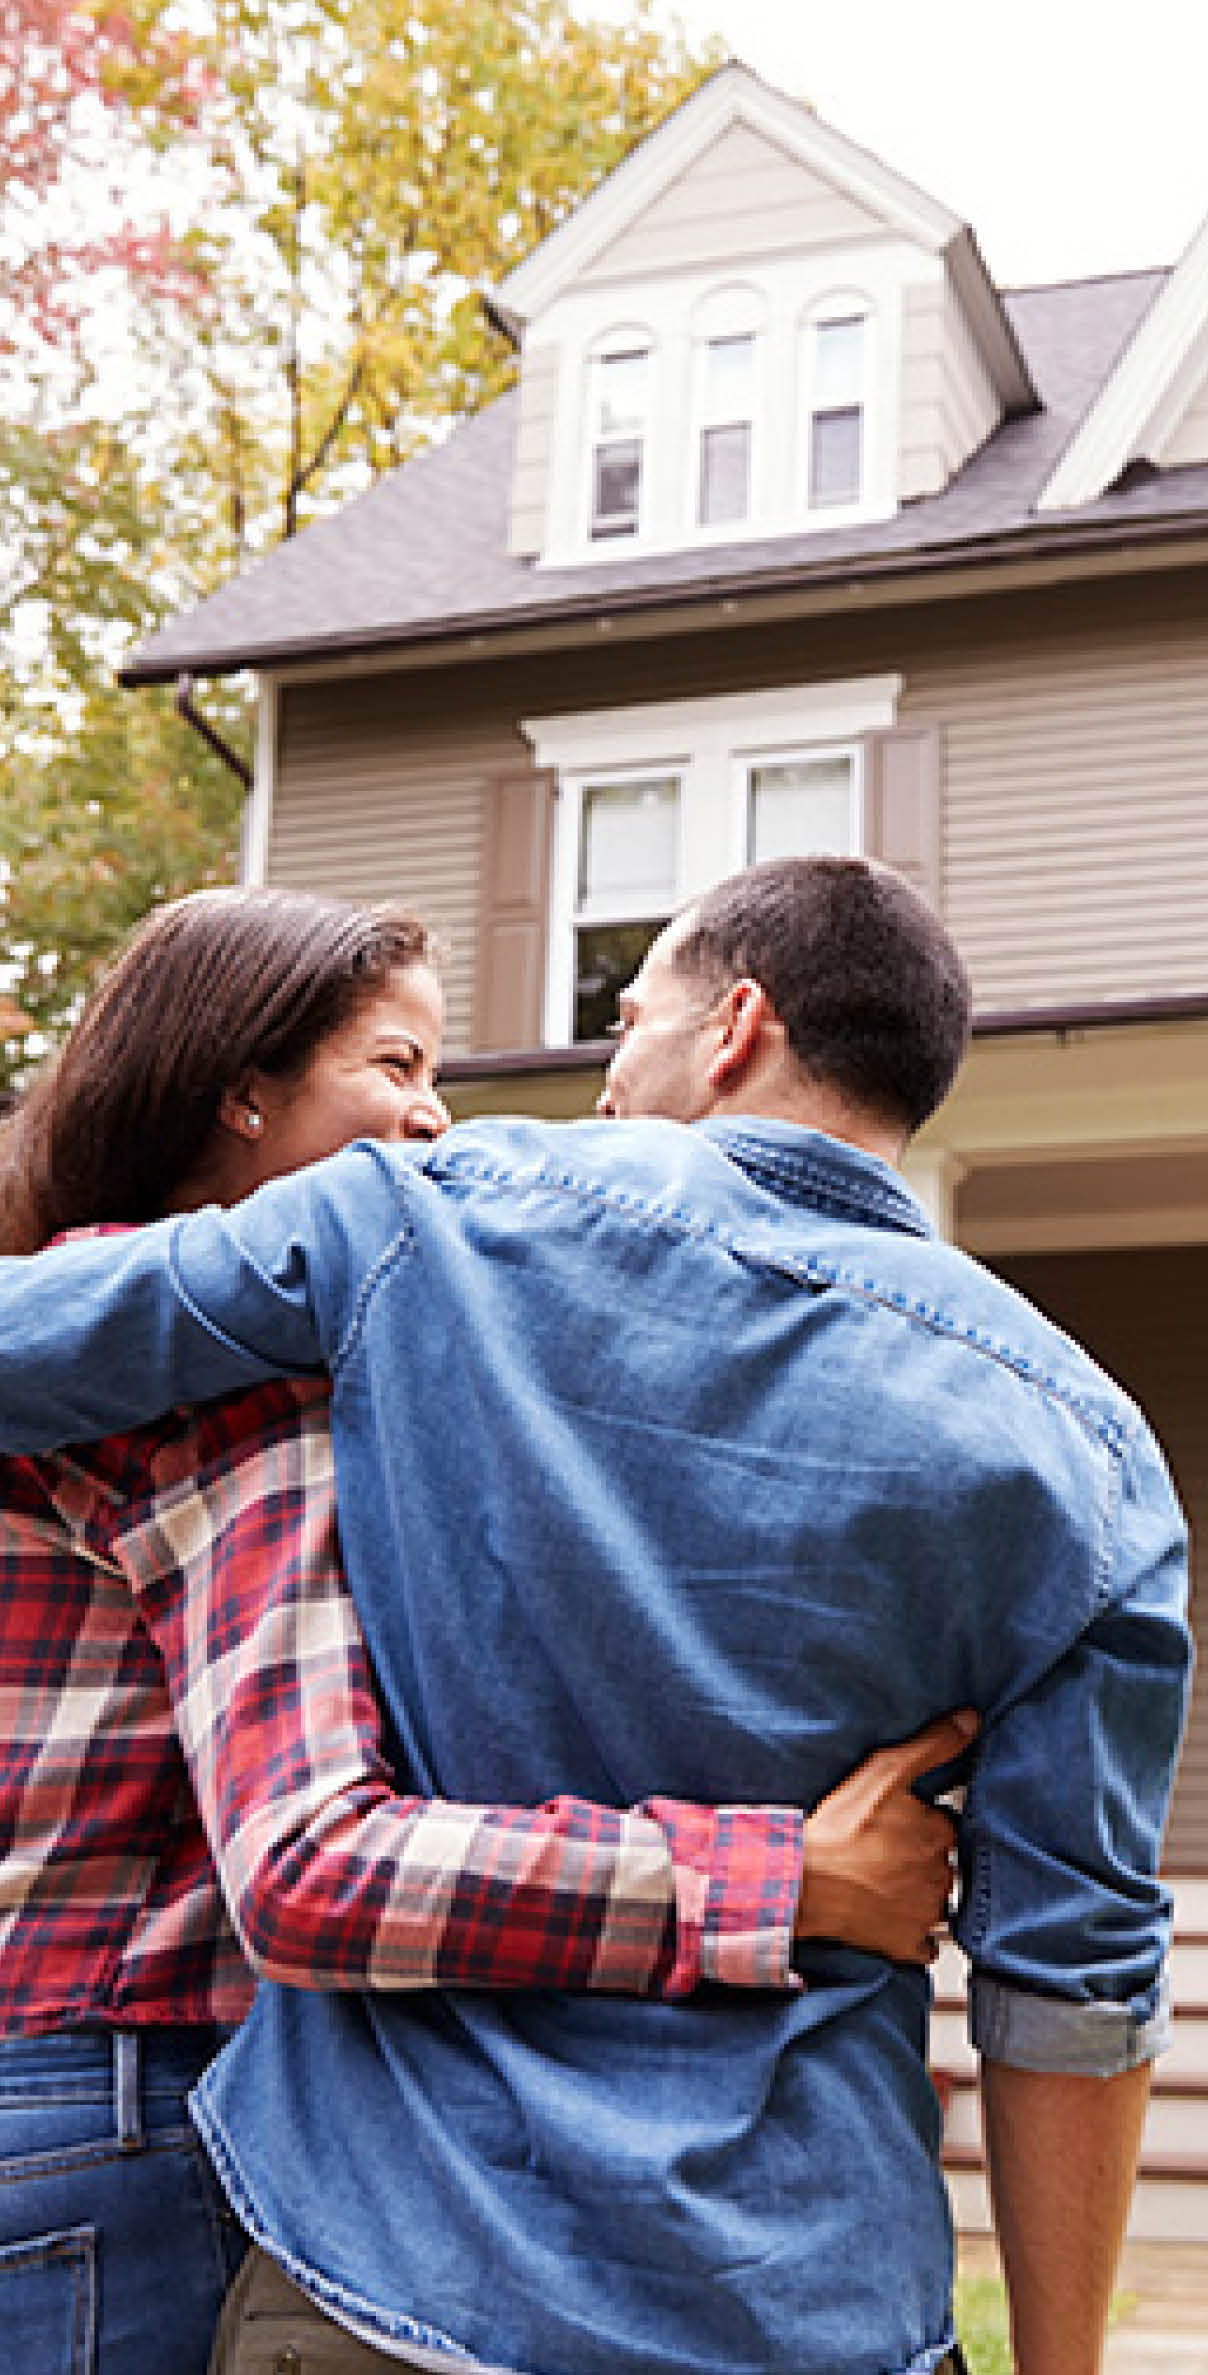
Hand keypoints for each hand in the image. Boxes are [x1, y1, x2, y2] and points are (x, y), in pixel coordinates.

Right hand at [795, 1710, 977, 1963]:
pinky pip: (923, 1943)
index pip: (947, 1826)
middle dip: (923, 1859)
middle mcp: (941, 1876)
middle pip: (942, 1864)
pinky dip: (912, 1934)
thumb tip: (970, 1719)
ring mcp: (925, 1914)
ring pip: (935, 1902)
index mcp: (940, 1834)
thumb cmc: (840, 1828)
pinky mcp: (906, 1944)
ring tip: (885, 1883)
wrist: (804, 1883)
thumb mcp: (885, 1771)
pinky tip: (890, 1918)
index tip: (901, 1823)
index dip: (925, 1823)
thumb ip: (932, 1745)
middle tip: (887, 1852)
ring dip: (919, 1894)